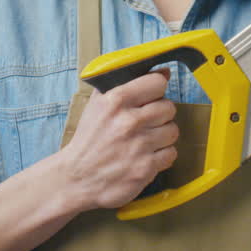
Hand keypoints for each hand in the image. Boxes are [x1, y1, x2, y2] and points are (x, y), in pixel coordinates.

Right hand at [57, 69, 178, 210]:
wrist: (77, 178)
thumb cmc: (89, 139)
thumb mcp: (97, 104)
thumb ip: (126, 83)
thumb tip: (164, 72)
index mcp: (115, 100)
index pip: (157, 82)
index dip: (156, 89)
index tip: (151, 97)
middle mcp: (129, 121)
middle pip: (169, 107)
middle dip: (160, 114)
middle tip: (147, 122)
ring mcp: (139, 146)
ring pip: (173, 131)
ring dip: (162, 135)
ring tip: (146, 139)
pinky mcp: (146, 168)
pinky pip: (171, 154)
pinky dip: (161, 156)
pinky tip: (146, 155)